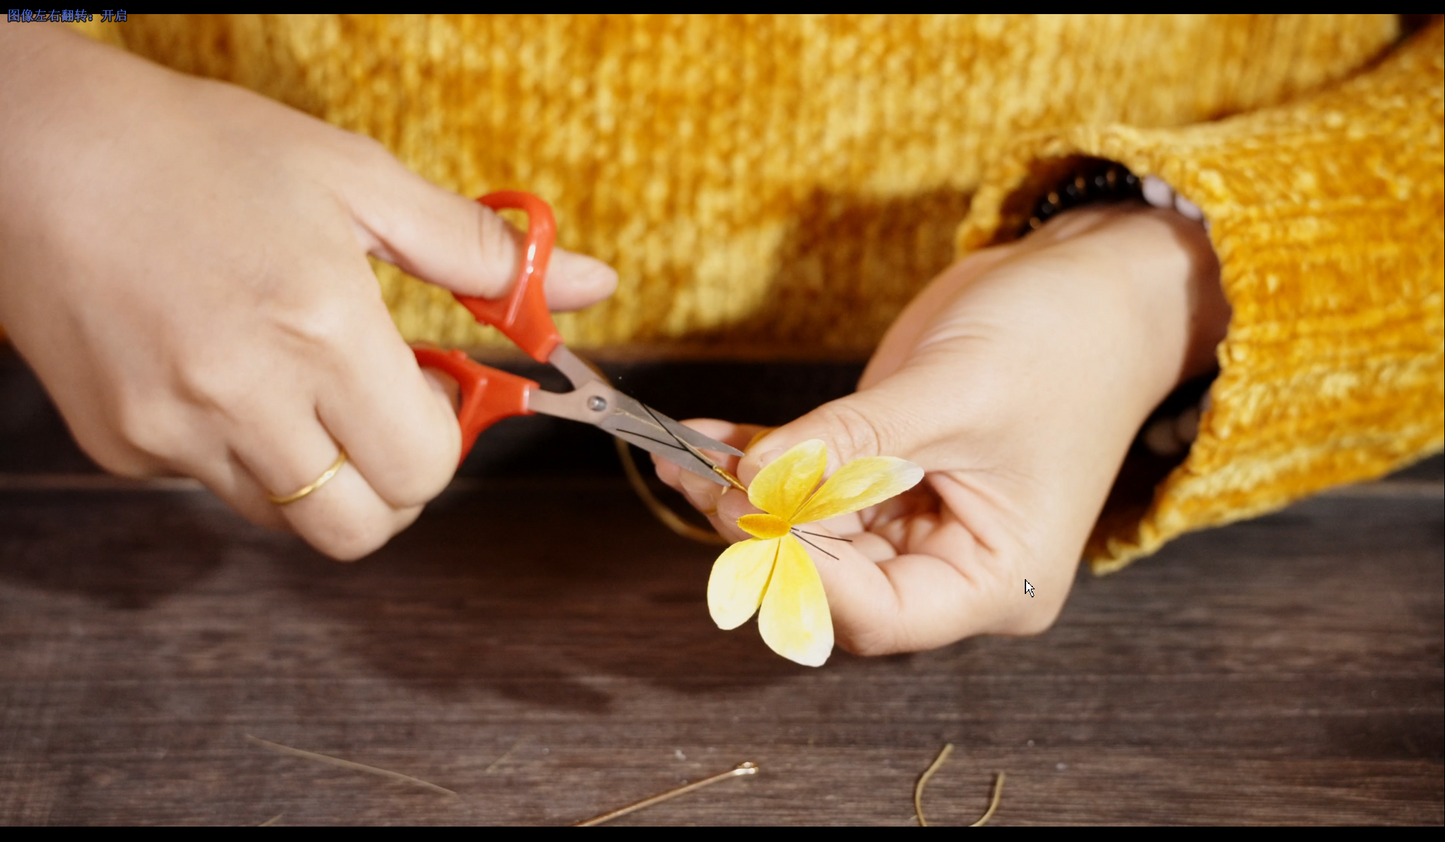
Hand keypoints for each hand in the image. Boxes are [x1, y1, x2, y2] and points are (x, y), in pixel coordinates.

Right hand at [0, 27, 616, 558]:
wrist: (34, 152)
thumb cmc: (203, 153)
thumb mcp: (358, 180)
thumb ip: (479, 253)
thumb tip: (588, 289)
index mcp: (318, 329)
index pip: (426, 468)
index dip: (448, 435)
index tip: (436, 387)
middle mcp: (242, 398)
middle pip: (364, 527)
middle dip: (399, 482)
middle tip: (386, 409)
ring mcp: (172, 432)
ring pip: (293, 517)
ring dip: (325, 471)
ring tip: (301, 379)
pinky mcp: (121, 448)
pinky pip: (216, 487)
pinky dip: (244, 452)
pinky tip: (224, 372)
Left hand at [656, 203, 1227, 653]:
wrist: (1093, 287)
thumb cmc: (1061, 342)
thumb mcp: (951, 393)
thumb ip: (850, 443)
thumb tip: (755, 478)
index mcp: (996, 580)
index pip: (878, 614)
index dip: (803, 573)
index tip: (746, 513)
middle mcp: (951, 567)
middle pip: (833, 580)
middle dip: (761, 531)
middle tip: (700, 478)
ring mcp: (915, 525)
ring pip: (810, 535)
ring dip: (747, 496)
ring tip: (683, 456)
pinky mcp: (887, 479)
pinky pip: (813, 487)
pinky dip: (762, 462)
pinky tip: (706, 437)